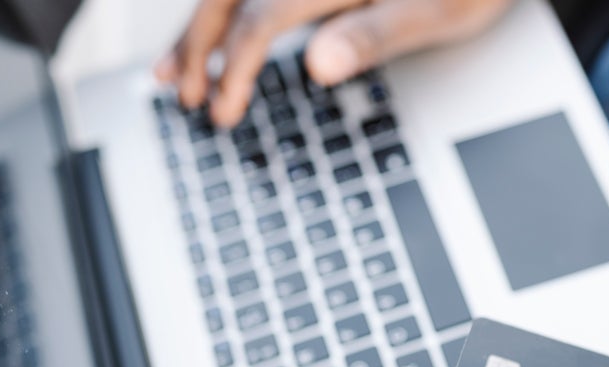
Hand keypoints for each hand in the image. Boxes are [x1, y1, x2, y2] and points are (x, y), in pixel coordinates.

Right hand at [157, 0, 513, 125]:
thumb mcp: (437, 15)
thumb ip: (375, 35)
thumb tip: (319, 64)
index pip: (264, 17)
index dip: (236, 67)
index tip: (222, 111)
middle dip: (201, 46)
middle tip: (184, 97)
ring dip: (201, 27)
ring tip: (171, 73)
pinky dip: (229, 12)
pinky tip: (213, 36)